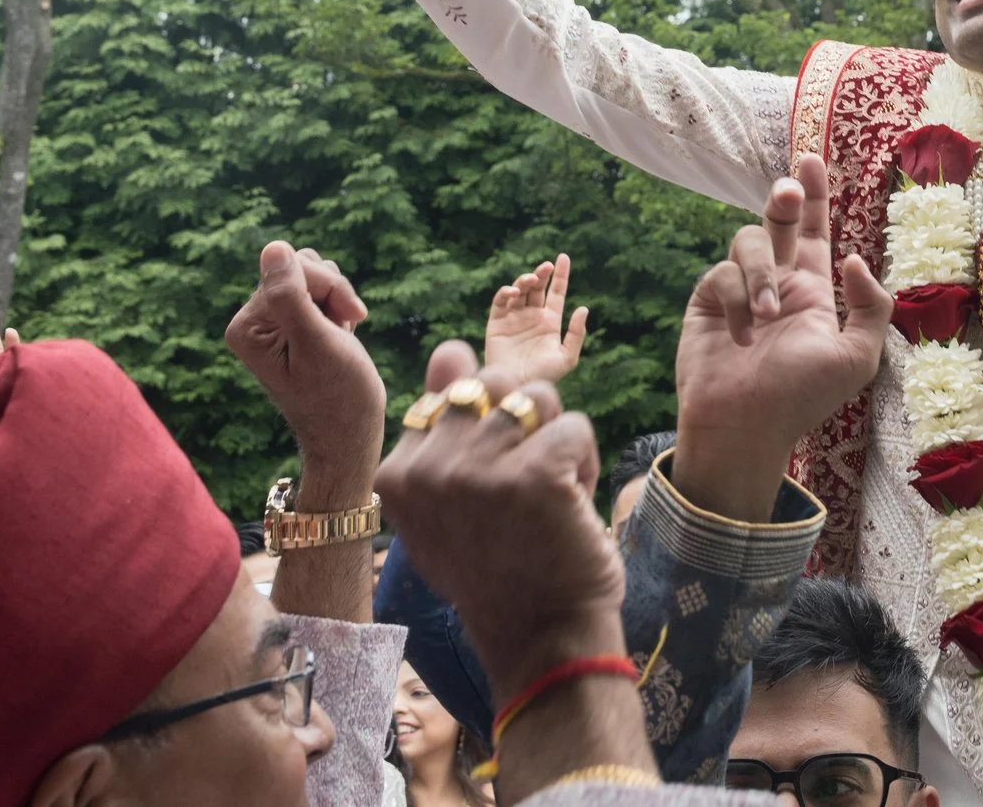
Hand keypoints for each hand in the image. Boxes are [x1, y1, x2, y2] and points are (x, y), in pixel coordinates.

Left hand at [224, 243, 386, 502]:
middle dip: (333, 292)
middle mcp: (254, 322)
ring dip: (338, 299)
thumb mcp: (317, 342)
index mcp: (247, 326)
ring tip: (342, 334)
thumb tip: (272, 247)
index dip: (327, 287)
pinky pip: (320, 290)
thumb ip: (291, 295)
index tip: (346, 321)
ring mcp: (274, 324)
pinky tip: (341, 334)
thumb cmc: (338, 394)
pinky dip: (339, 307)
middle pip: (302, 267)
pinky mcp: (295, 326)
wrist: (350, 433)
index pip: (291, 268)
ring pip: (314, 275)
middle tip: (347, 327)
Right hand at [375, 356, 624, 697]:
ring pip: (538, 397)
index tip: (491, 484)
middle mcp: (426, 468)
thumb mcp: (447, 503)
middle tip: (527, 487)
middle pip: (494, 381)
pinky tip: (571, 507)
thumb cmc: (499, 567)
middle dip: (525, 421)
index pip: (449, 389)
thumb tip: (449, 348)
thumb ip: (439, 429)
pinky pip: (575, 426)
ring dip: (558, 442)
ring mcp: (476, 470)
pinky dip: (587, 463)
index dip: (488, 425)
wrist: (540, 634)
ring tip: (550, 496)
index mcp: (395, 474)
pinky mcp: (532, 473)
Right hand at [484, 255, 590, 382]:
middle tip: (546, 267)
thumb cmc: (544, 376)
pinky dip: (505, 293)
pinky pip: (500, 303)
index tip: (563, 257)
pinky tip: (513, 293)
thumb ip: (576, 334)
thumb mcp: (567, 357)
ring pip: (519, 291)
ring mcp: (514, 318)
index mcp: (550, 321)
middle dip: (541, 274)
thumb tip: (583, 308)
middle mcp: (532, 316)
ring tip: (531, 280)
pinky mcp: (496, 323)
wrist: (517, 387)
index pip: (556, 292)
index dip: (560, 275)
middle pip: (537, 287)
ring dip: (524, 281)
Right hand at [673, 158, 891, 521]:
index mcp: (812, 291)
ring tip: (768, 315)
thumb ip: (871, 306)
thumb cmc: (801, 399)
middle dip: (784, 199)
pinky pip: (720, 275)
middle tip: (789, 191)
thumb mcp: (856, 357)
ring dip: (761, 273)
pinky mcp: (707, 302)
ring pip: (748, 243)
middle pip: (777, 221)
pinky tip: (741, 333)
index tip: (812, 160)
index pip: (814, 232)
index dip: (815, 197)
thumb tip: (856, 258)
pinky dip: (735, 300)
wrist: (744, 429)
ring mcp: (740, 291)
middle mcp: (776, 283)